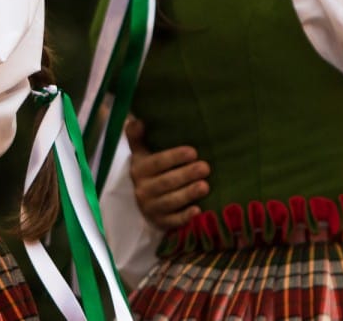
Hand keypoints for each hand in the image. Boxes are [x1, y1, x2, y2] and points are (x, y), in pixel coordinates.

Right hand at [126, 116, 210, 230]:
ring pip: (170, 201)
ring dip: (188, 194)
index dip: (174, 157)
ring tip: (206, 186)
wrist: (144, 200)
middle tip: (206, 167)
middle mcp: (142, 190)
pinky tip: (198, 210)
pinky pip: (173, 221)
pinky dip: (185, 217)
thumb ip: (137, 136)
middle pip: (166, 182)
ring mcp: (151, 208)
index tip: (193, 152)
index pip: (156, 162)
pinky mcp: (160, 222)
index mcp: (139, 170)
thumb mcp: (141, 153)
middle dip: (186, 174)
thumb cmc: (150, 170)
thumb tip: (137, 120)